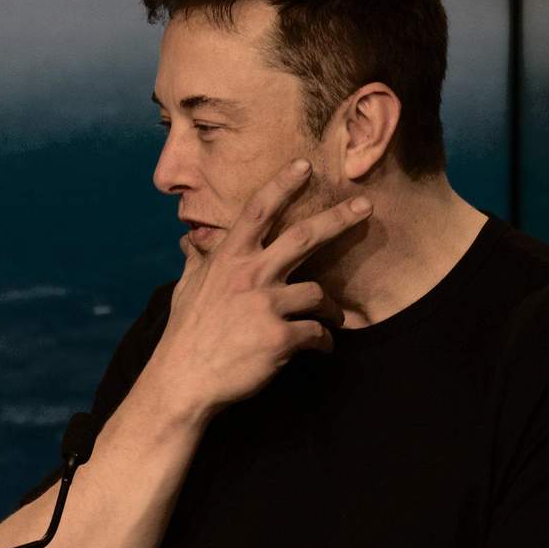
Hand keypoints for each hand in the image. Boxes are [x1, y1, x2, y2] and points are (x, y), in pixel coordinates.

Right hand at [142, 158, 372, 423]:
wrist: (184, 382)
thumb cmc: (185, 335)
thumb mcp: (186, 289)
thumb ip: (196, 260)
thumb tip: (190, 239)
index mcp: (227, 259)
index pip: (258, 210)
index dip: (282, 184)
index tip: (304, 165)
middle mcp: (249, 275)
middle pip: (304, 237)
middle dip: (339, 218)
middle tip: (365, 205)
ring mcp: (266, 306)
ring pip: (318, 294)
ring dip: (332, 309)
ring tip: (334, 319)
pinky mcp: (280, 338)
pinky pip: (318, 333)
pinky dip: (324, 341)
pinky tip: (321, 348)